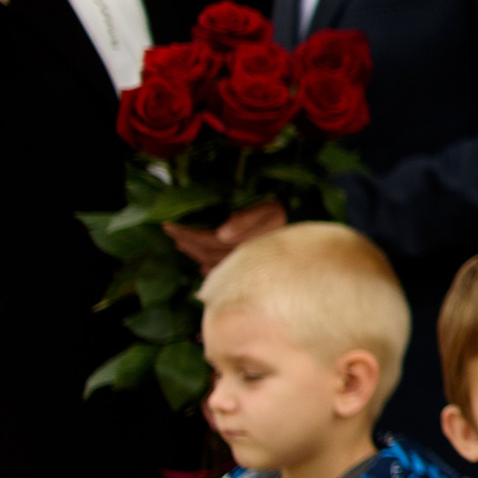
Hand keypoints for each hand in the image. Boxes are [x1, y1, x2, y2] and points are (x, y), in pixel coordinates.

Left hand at [165, 199, 287, 271]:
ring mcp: (245, 259)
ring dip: (195, 253)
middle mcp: (241, 254)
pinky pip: (225, 266)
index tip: (168, 226)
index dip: (186, 234)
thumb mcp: (268, 210)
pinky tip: (205, 267)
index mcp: (241, 241)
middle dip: (186, 242)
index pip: (205, 241)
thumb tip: (221, 233)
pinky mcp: (250, 260)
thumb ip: (246, 220)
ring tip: (181, 245)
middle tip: (169, 231)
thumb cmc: (289, 215)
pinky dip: (211, 265)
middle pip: (205, 252)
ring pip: (212, 261)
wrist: (309, 225)